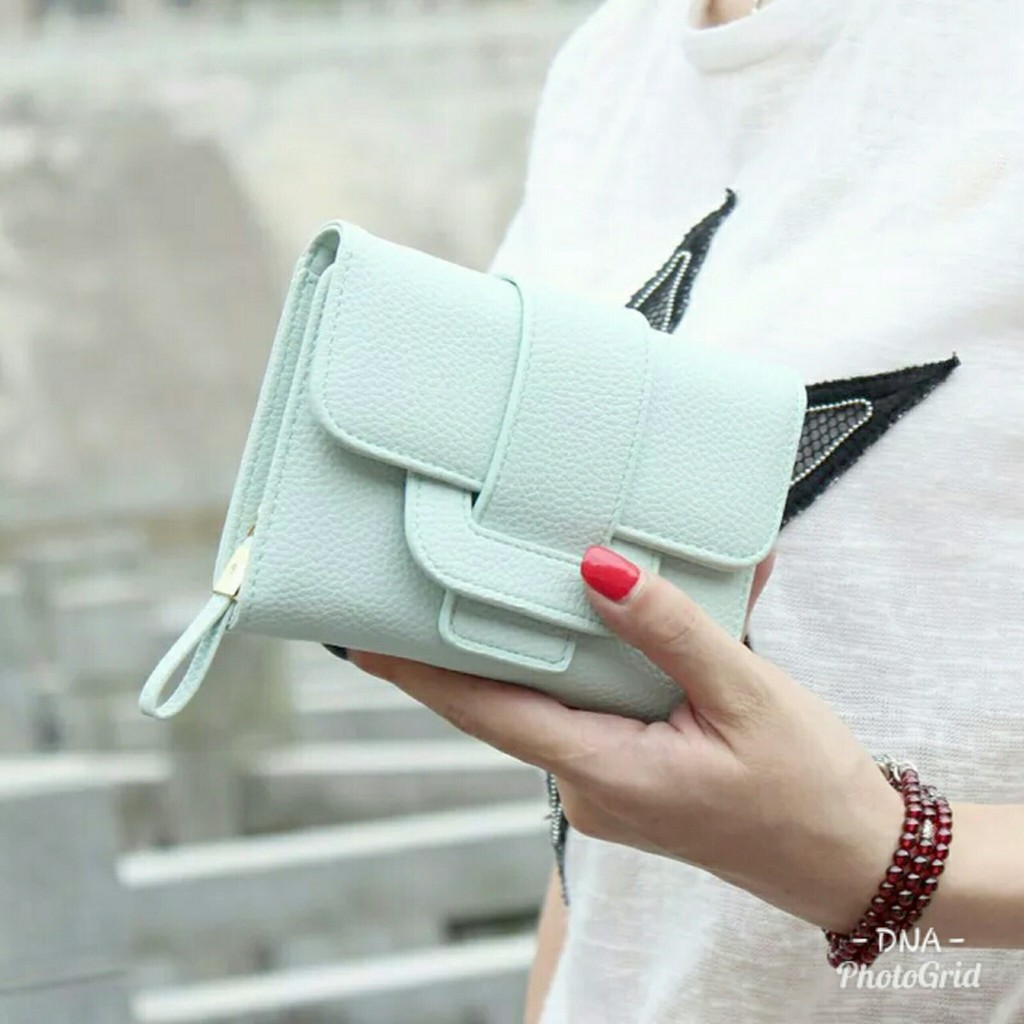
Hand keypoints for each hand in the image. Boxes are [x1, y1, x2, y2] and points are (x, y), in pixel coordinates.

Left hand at [348, 546, 903, 932]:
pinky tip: (595, 627)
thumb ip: (669, 630)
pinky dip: (580, 670)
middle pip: (509, 704)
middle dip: (468, 647)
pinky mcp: (628, 780)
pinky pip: (583, 716)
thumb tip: (598, 568)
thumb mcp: (745, 696)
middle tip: (429, 578)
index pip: (488, 713)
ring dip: (535, 651)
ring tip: (512, 584)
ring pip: (548, 707)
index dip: (422, 674)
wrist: (848, 857)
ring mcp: (606, 790)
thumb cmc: (807, 787)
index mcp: (607, 773)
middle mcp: (590, 788)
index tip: (363, 641)